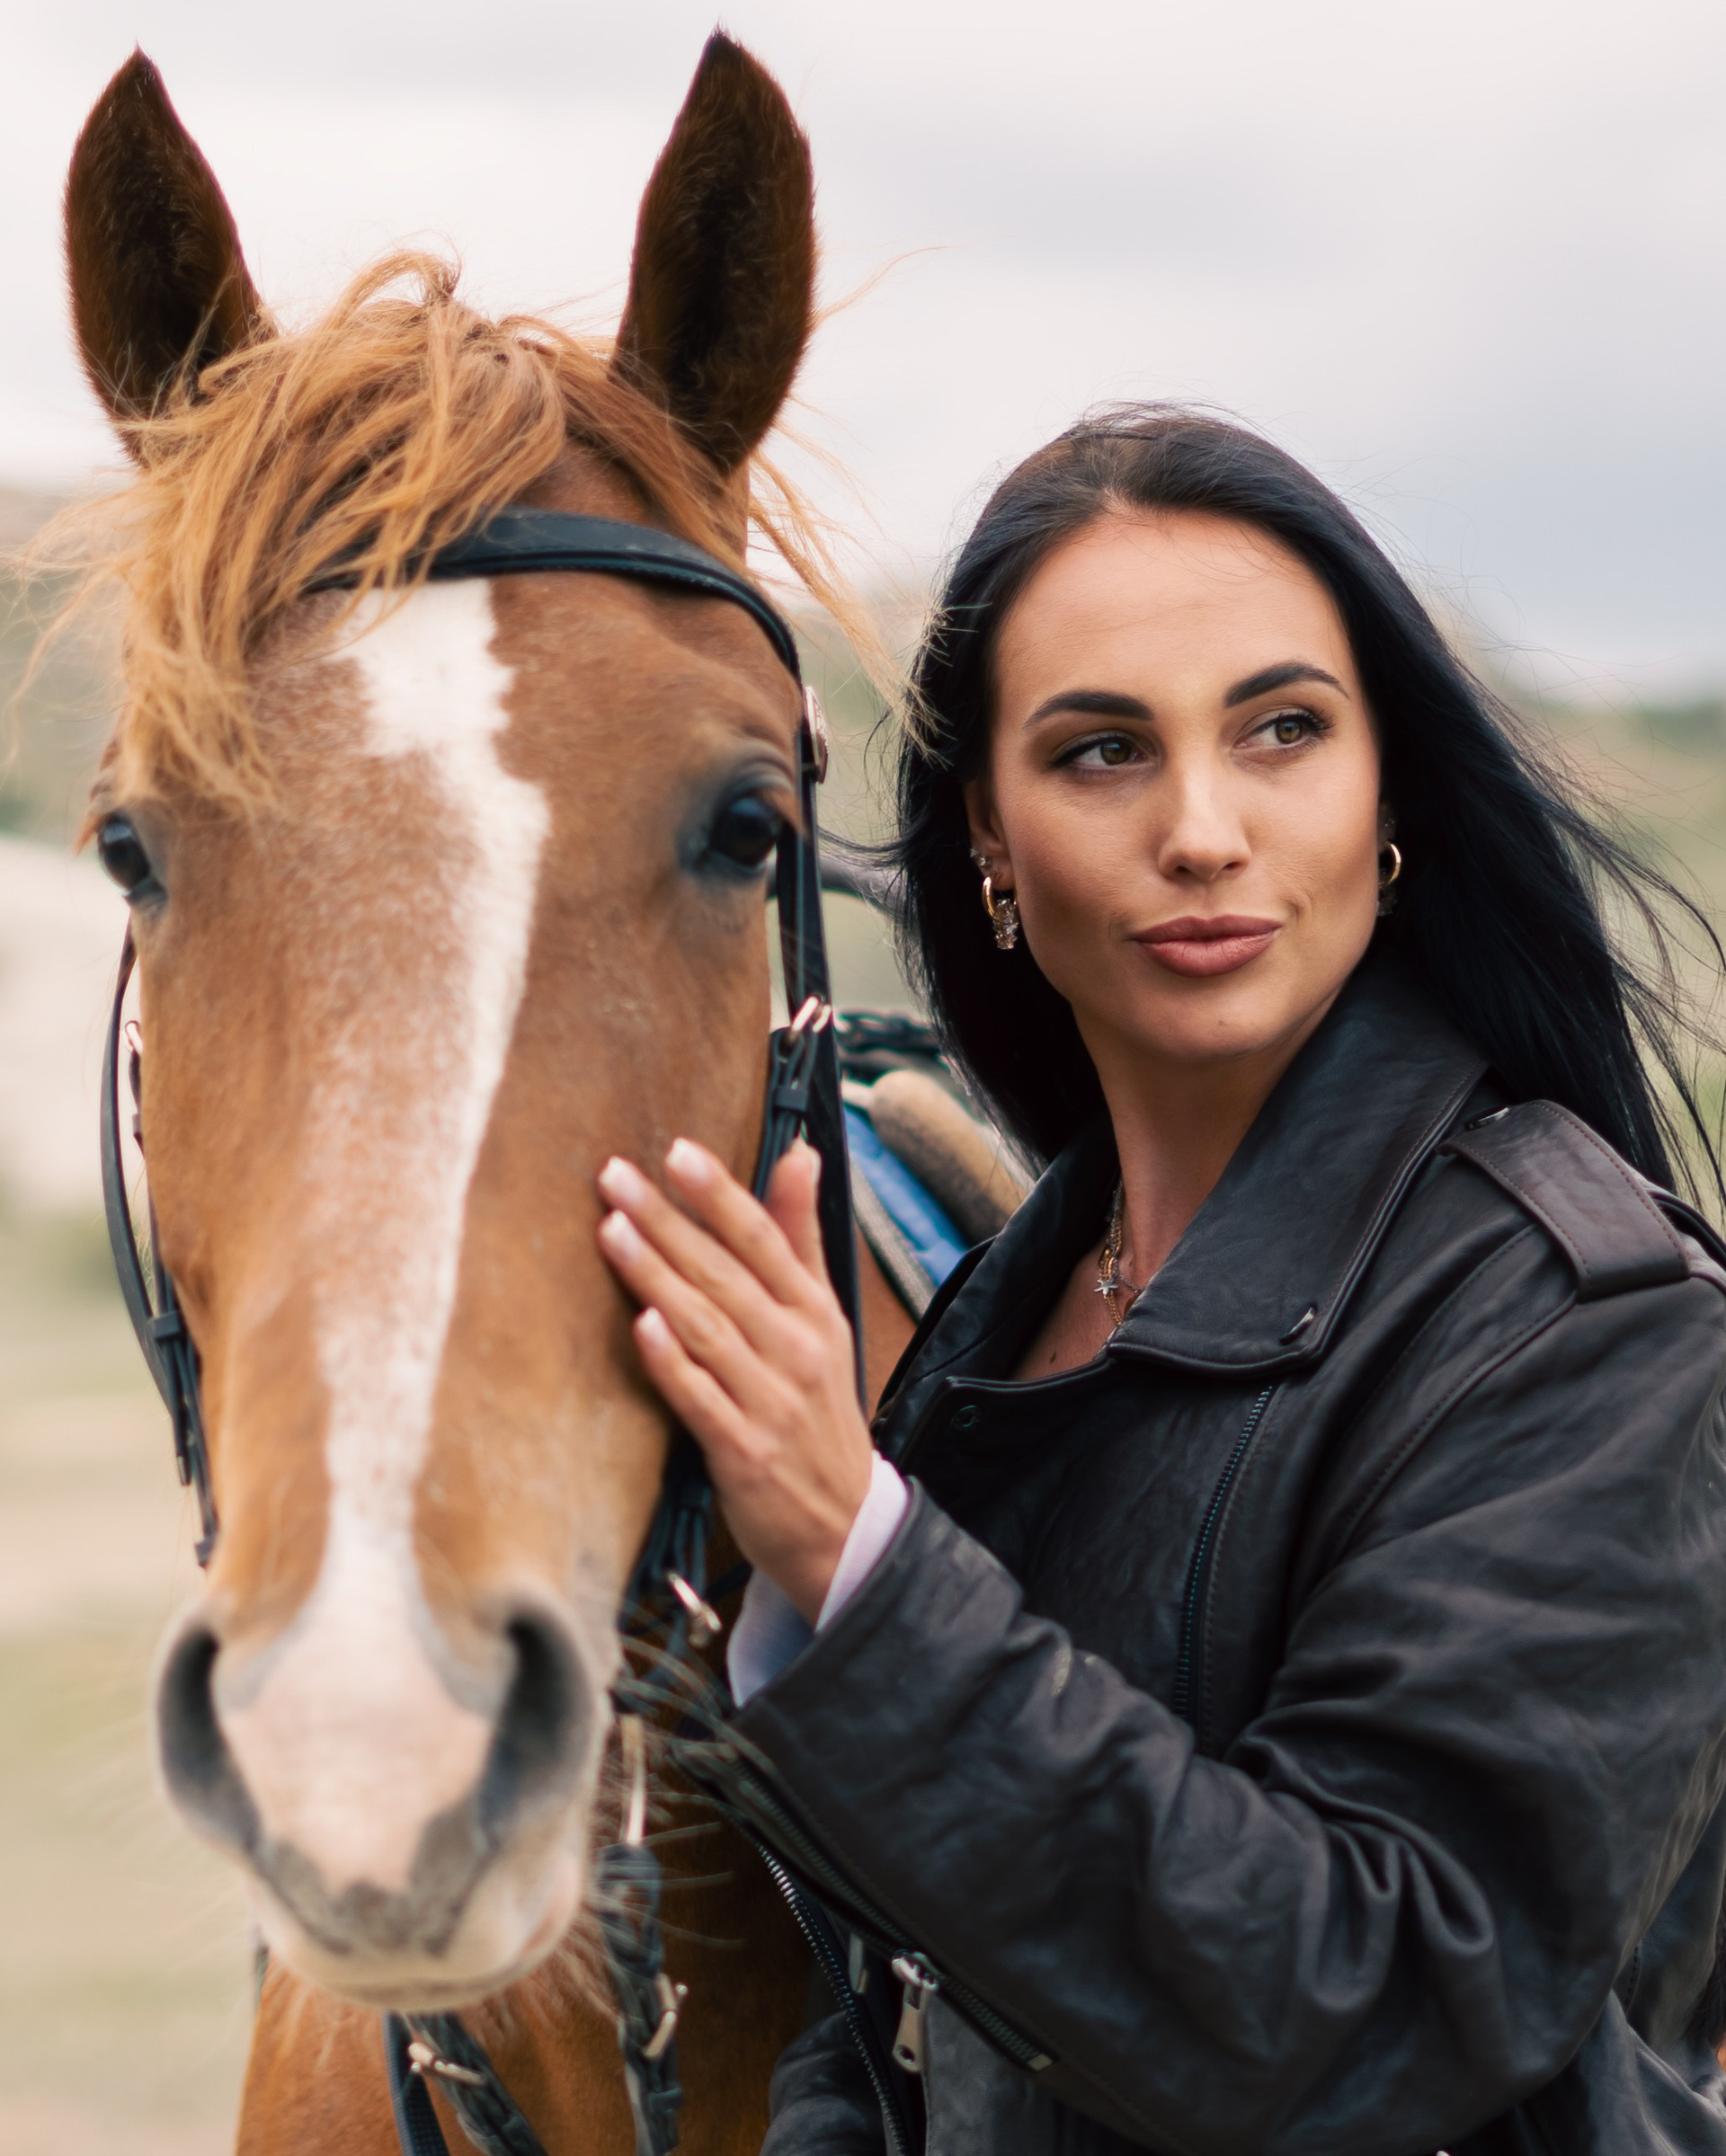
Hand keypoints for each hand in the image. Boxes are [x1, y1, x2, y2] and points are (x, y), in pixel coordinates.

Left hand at [596, 1138, 873, 1622]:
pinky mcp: (743, 1452)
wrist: (843, 1526)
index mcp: (813, 1312)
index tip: (678, 1151)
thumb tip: (801, 1152)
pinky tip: (643, 1326)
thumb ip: (800, 1237)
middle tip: (615, 1176)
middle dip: (668, 1222)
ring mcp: (769, 1402)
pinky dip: (673, 1362)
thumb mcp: (823, 1319)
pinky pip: (701, 1399)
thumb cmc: (818, 1410)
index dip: (721, 1194)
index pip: (765, 1239)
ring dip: (658, 1276)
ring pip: (707, 1327)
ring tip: (612, 1231)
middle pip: (725, 1274)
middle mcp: (795, 1350)